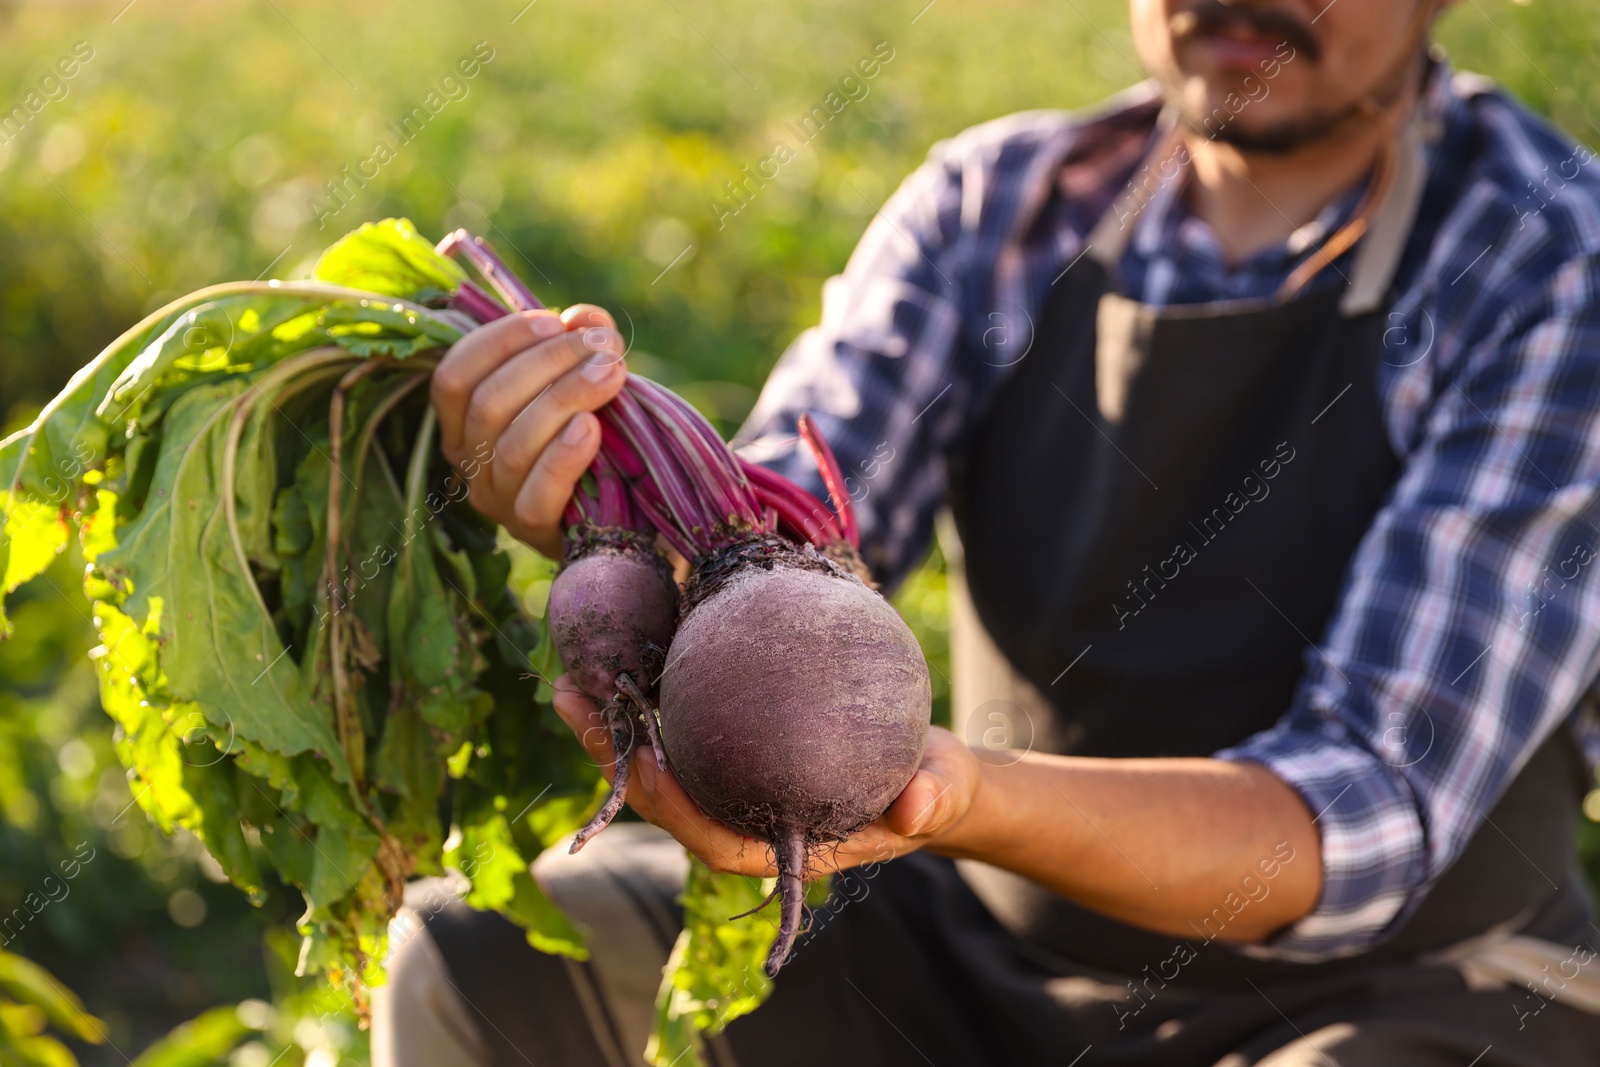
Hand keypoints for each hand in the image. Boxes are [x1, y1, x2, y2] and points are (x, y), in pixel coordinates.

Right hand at [430, 304, 626, 557]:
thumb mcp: (581, 380)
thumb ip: (581, 344)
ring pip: (512, 445)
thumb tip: (586, 318)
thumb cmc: (588, 431)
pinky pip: (538, 494)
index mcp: (463, 420)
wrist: (617, 506)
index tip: (553, 322)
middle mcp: (468, 461)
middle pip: (489, 404)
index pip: (455, 376)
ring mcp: (496, 499)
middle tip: (602, 346)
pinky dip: (562, 457)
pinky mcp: (531, 530)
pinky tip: (591, 427)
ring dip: (564, 399)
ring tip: (610, 373)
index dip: (500, 342)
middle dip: (548, 363)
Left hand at [551, 676, 982, 877]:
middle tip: (568, 697)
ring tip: (569, 673)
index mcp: (777, 844)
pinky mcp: (734, 748)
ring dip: (613, 720)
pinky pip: (686, 721)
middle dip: (612, 755)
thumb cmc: (931, 790)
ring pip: (662, 756)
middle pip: (665, 792)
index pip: (709, 834)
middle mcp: (741, 816)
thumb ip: (931, 800)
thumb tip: (918, 807)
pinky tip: (630, 639)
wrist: (928, 774)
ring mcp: (732, 783)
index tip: (638, 764)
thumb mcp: (941, 792)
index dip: (669, 805)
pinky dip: (655, 687)